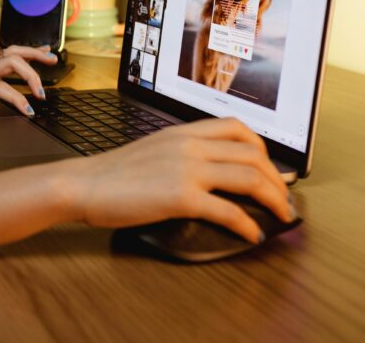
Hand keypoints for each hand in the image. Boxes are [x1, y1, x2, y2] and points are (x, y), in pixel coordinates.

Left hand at [0, 44, 57, 115]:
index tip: (28, 110)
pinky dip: (30, 51)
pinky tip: (44, 51)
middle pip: (12, 64)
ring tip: (53, 60)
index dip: (15, 98)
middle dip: (31, 76)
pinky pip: (13, 53)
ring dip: (35, 55)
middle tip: (42, 94)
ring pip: (15, 53)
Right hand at [70, 117, 295, 242]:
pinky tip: (251, 236)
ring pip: (250, 178)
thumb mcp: (152, 149)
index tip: (269, 169)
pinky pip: (229, 211)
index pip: (237, 128)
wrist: (83, 184)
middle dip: (277, 179)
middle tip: (281, 199)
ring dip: (274, 200)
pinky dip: (248, 226)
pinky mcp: (181, 197)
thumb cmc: (111, 173)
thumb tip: (207, 171)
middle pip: (253, 154)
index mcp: (182, 132)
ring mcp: (186, 170)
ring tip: (278, 216)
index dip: (263, 149)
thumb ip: (180, 152)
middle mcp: (189, 146)